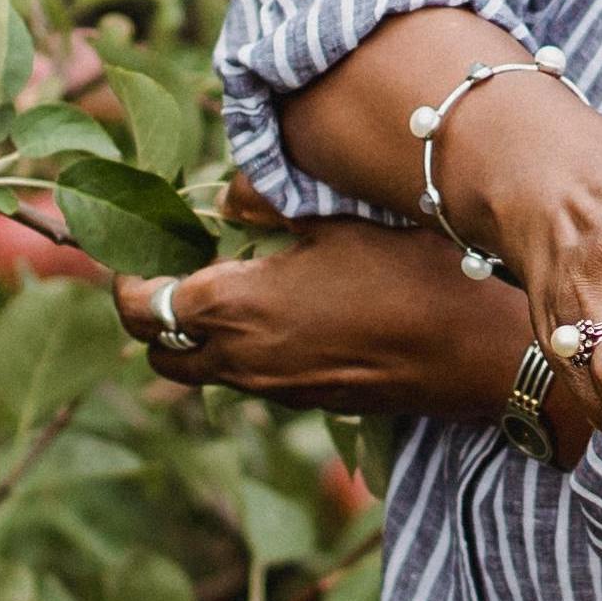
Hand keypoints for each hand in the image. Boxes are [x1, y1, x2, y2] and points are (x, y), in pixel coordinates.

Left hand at [121, 213, 533, 423]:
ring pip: (202, 373)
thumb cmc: (410, 274)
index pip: (140, 306)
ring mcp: (274, 389)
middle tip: (169, 271)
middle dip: (148, 317)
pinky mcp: (307, 402)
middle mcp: (241, 359)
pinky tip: (278, 312)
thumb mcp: (336, 219)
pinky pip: (248, 380)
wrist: (476, 351)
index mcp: (232, 307)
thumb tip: (224, 197)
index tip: (133, 249)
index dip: (124, 278)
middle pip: (159, 355)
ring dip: (196, 337)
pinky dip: (240, 351)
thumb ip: (266, 203)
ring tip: (224, 287)